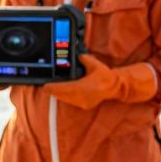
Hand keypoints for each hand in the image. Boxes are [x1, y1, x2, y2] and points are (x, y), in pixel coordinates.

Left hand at [41, 54, 157, 109]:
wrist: (114, 87)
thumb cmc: (105, 76)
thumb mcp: (95, 64)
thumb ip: (84, 59)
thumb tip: (78, 55)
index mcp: (84, 87)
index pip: (64, 89)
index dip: (54, 88)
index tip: (46, 86)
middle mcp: (82, 97)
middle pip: (63, 95)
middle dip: (53, 91)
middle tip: (46, 87)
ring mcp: (83, 102)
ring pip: (66, 100)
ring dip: (58, 95)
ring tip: (51, 90)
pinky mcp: (84, 105)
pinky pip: (71, 102)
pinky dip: (65, 97)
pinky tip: (61, 93)